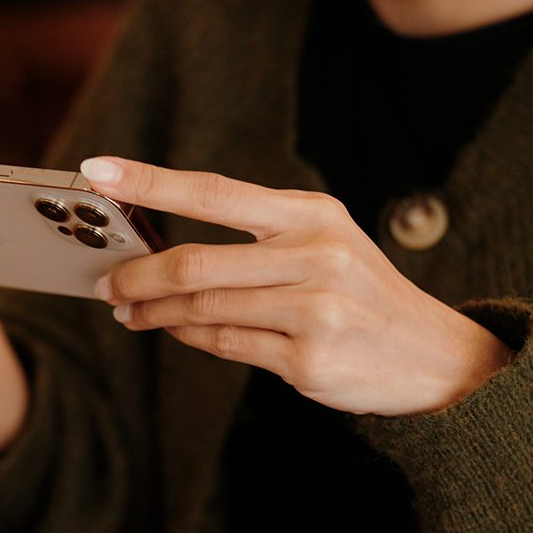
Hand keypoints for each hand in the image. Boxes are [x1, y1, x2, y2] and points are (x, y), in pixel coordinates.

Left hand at [81, 156, 510, 415]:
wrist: (433, 355)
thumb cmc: (358, 293)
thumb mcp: (324, 244)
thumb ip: (255, 239)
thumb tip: (162, 246)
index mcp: (312, 215)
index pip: (214, 192)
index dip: (150, 182)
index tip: (98, 172)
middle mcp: (316, 257)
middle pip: (195, 264)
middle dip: (137, 276)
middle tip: (106, 283)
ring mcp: (314, 311)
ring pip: (203, 310)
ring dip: (153, 313)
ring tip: (128, 312)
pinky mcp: (308, 360)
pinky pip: (225, 345)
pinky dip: (188, 338)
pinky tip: (172, 332)